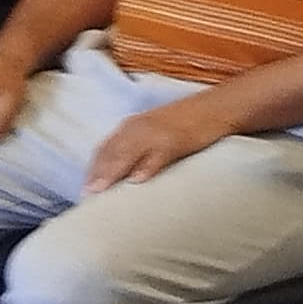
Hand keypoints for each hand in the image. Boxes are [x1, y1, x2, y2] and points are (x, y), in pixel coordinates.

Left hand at [84, 92, 243, 194]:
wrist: (218, 107)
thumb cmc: (188, 123)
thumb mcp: (156, 133)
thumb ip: (139, 149)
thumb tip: (126, 175)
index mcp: (132, 127)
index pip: (104, 149)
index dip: (92, 169)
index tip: (84, 189)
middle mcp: (138, 128)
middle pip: (110, 152)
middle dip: (96, 174)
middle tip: (86, 196)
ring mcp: (156, 133)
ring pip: (127, 153)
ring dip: (112, 173)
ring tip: (100, 191)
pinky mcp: (175, 139)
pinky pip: (157, 155)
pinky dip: (145, 167)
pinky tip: (136, 181)